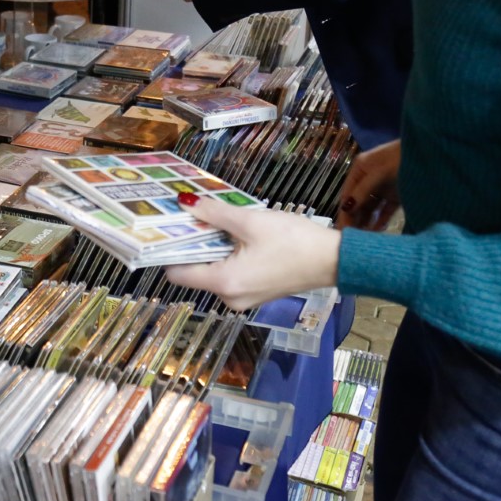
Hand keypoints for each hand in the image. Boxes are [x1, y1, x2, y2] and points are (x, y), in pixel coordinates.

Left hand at [164, 198, 340, 311]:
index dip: (168, 250)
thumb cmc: (294, 241)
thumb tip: (185, 203)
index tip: (167, 228)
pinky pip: (231, 273)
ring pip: (213, 271)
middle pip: (195, 271)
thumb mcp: (250, 222)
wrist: (333, 260)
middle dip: (192, 244)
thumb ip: (215, 213)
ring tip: (215, 219)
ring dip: (212, 247)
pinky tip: (235, 234)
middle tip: (190, 215)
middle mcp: (230, 297)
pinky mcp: (256, 292)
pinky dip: (228, 255)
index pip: (176, 274)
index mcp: (224, 283)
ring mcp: (244, 298)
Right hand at [336, 139, 401, 230]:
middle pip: (358, 202)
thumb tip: (346, 209)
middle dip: (355, 219)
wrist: (431, 154)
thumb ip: (363, 190)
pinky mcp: (396, 196)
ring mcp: (383, 188)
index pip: (348, 194)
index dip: (344, 212)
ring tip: (364, 237)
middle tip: (353, 238)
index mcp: (360, 170)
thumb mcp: (379, 172)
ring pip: (371, 208)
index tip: (342, 230)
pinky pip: (385, 210)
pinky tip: (378, 231)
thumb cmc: (400, 159)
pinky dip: (381, 220)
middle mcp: (369, 179)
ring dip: (367, 221)